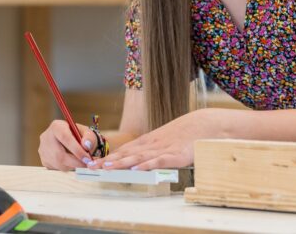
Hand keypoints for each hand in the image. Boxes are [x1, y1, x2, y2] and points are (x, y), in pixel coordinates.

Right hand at [38, 120, 95, 170]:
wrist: (69, 139)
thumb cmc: (77, 135)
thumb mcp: (86, 132)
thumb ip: (89, 137)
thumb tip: (86, 146)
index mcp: (57, 126)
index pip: (65, 138)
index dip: (76, 149)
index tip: (87, 158)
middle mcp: (46, 137)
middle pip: (59, 154)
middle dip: (75, 162)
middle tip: (86, 164)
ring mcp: (43, 149)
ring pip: (58, 164)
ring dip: (72, 166)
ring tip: (79, 161)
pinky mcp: (43, 160)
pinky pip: (56, 168)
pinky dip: (66, 168)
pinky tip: (71, 161)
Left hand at [88, 109, 217, 170]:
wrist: (203, 124)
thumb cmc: (183, 134)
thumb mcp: (164, 140)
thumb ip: (150, 149)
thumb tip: (135, 160)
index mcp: (148, 141)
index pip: (124, 150)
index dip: (108, 156)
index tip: (93, 162)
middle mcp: (152, 144)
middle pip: (127, 153)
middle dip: (109, 161)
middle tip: (92, 166)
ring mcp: (163, 149)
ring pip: (139, 157)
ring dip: (122, 163)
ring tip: (107, 167)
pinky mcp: (175, 155)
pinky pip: (159, 161)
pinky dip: (147, 165)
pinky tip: (136, 170)